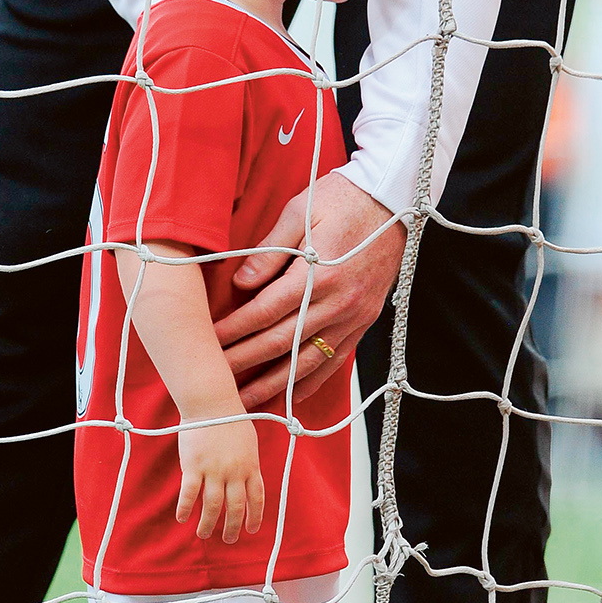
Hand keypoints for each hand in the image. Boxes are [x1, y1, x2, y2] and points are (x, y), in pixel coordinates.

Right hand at [175, 407, 264, 542]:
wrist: (212, 403)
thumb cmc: (231, 420)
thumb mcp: (249, 443)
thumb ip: (248, 464)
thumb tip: (247, 482)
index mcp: (251, 466)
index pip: (256, 498)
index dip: (254, 516)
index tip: (251, 530)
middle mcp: (234, 472)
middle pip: (235, 507)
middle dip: (232, 527)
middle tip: (228, 539)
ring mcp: (214, 470)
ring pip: (213, 505)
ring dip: (208, 523)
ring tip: (204, 534)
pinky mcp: (193, 466)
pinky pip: (189, 494)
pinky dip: (186, 508)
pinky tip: (182, 518)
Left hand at [214, 170, 406, 408]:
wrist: (393, 202)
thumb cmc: (342, 199)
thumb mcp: (300, 211)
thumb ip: (270, 251)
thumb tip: (241, 283)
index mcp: (318, 273)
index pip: (265, 311)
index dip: (234, 330)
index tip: (209, 341)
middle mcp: (337, 302)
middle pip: (282, 343)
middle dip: (244, 363)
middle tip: (215, 377)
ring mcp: (353, 317)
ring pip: (308, 362)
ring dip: (274, 385)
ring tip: (245, 403)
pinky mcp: (363, 323)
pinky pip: (333, 362)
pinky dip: (309, 383)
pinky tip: (288, 396)